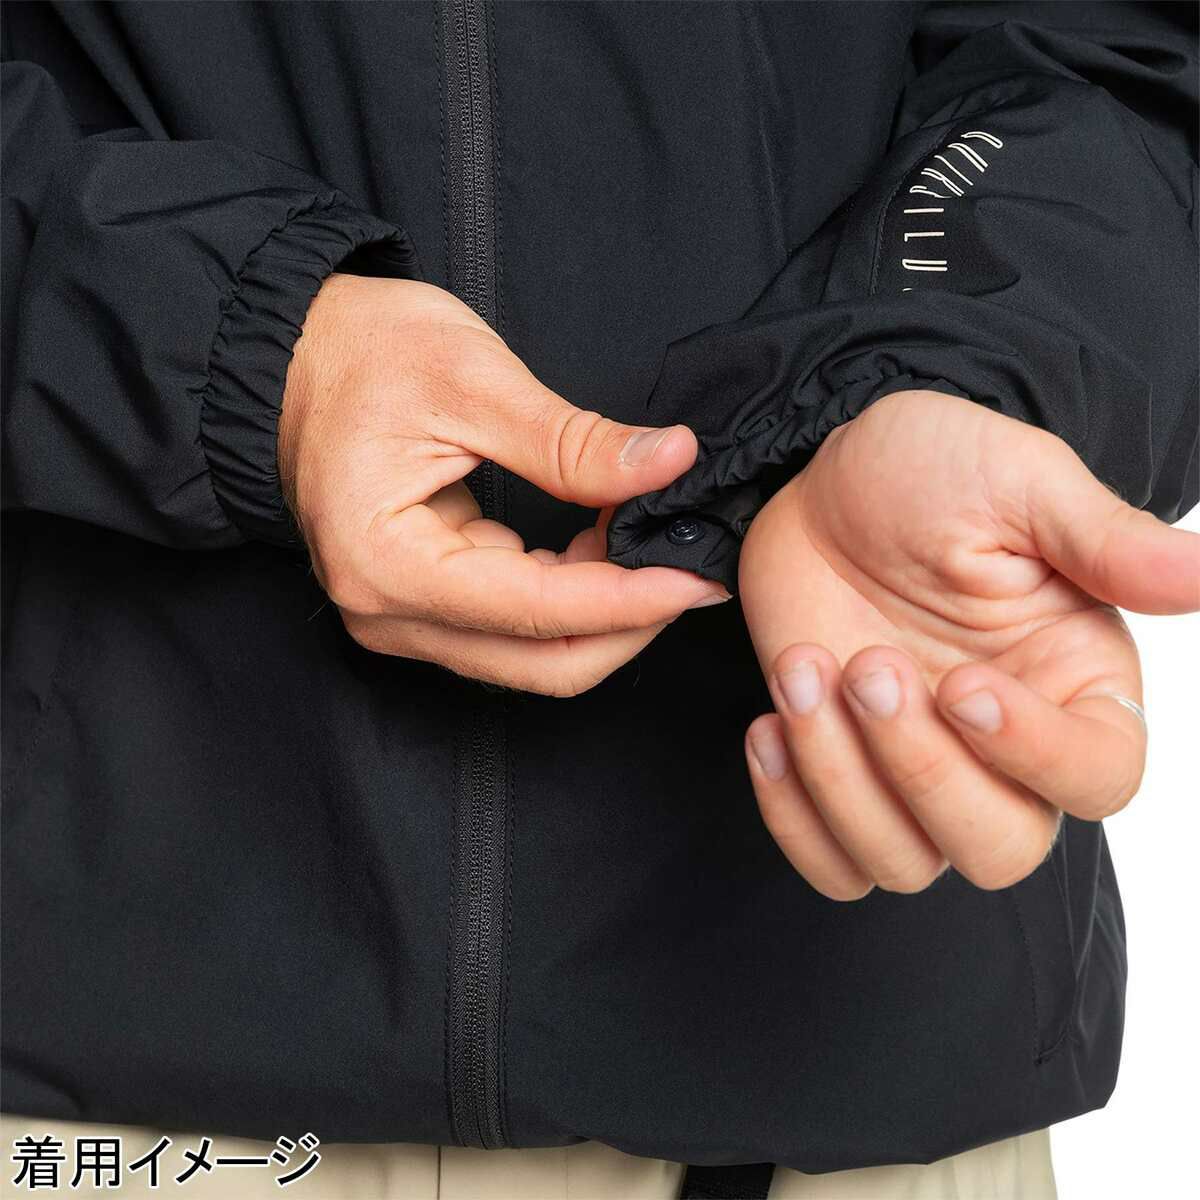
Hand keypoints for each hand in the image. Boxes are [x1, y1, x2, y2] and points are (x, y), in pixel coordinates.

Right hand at [278, 274, 726, 694]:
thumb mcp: (471, 379)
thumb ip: (572, 440)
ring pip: (533, 655)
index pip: (535, 613)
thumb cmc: (362, 353)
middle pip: (541, 662)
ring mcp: (402, 617)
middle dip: (627, 624)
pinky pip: (514, 627)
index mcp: (387, 564)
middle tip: (694, 572)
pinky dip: (572, 597)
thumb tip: (670, 462)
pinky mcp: (422, 604)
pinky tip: (603, 544)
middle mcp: (388, 613)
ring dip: (603, 613)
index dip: (628, 602)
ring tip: (651, 546)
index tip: (697, 578)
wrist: (297, 356)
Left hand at [739, 389, 1199, 898]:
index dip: (1033, 754)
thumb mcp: (1018, 483)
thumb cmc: (928, 471)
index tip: (962, 684)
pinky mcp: (839, 775)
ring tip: (802, 669)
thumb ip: (1103, 539)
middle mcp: (1001, 749)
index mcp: (1073, 684)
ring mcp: (914, 769)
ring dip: (838, 779)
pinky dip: (792, 814)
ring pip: (901, 863)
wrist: (820, 482)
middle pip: (996, 849)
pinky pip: (829, 861)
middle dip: (920, 771)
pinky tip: (770, 723)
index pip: (1098, 779)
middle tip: (868, 665)